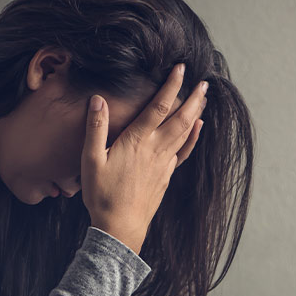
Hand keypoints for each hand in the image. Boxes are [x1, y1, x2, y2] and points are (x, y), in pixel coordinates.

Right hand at [80, 63, 207, 253]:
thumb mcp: (91, 160)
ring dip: (196, 113)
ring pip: (185, 132)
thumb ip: (96, 128)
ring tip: (204, 98)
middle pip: (180, 118)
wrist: (120, 227)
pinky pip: (183, 151)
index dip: (171, 85)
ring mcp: (164, 163)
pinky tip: (198, 128)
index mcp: (137, 141)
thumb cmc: (102, 194)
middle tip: (204, 81)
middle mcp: (155, 149)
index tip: (181, 69)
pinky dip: (192, 137)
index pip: (159, 106)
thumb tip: (98, 100)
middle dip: (193, 98)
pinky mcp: (166, 175)